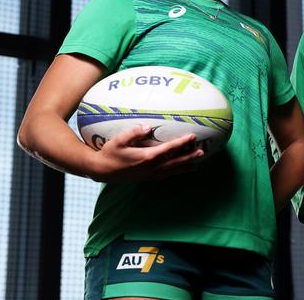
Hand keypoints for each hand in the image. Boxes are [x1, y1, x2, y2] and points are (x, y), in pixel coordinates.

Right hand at [89, 125, 203, 181]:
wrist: (101, 171)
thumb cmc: (110, 153)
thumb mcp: (119, 140)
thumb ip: (134, 133)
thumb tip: (149, 127)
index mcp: (146, 157)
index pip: (169, 149)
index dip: (182, 142)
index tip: (192, 136)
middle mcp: (151, 167)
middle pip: (175, 162)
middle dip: (189, 157)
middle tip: (202, 152)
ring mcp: (149, 174)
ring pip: (171, 171)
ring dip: (185, 167)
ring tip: (197, 166)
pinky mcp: (146, 178)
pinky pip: (164, 175)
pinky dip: (174, 173)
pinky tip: (179, 171)